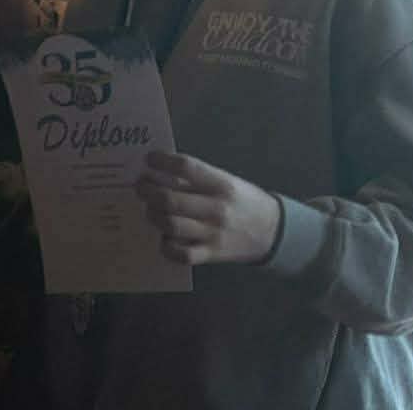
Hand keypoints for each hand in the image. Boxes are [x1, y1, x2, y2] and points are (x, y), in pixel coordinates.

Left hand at [137, 151, 281, 265]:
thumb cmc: (242, 201)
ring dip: (153, 215)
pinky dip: (166, 246)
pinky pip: (181, 254)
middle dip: (147, 191)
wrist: (272, 231)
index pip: (186, 167)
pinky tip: (164, 237)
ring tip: (150, 208)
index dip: (162, 161)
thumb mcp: (226, 181)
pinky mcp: (211, 254)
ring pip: (171, 225)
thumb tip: (159, 169)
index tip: (149, 159)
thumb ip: (197, 177)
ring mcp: (213, 234)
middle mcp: (216, 209)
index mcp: (221, 184)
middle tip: (139, 186)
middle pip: (170, 199)